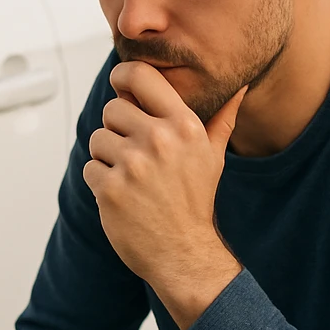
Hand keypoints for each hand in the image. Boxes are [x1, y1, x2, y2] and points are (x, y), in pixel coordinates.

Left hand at [82, 61, 245, 329]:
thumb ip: (221, 118)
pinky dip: (100, 181)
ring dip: (107, 157)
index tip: (121, 86)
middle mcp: (159, 140)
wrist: (184, 253)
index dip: (123, 77)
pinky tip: (123, 195)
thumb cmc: (196, 202)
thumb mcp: (214, 156)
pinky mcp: (110, 188)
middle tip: (136, 154)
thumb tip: (239, 88)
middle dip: (118, 129)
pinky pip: (90, 167)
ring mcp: (133, 164)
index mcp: (184, 126)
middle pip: (112, 109)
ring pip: (97, 139)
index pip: (140, 76)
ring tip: (131, 177)